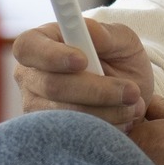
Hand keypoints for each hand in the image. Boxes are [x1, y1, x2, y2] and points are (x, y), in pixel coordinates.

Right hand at [13, 18, 153, 126]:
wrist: (127, 95)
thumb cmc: (120, 58)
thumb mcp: (122, 39)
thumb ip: (103, 33)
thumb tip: (84, 28)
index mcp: (40, 42)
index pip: (29, 47)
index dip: (52, 55)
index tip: (83, 60)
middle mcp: (31, 76)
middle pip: (51, 86)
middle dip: (96, 91)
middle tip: (132, 91)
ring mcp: (36, 107)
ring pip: (65, 116)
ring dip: (106, 113)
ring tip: (134, 106)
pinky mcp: (49, 134)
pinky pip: (74, 136)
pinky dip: (104, 129)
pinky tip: (124, 121)